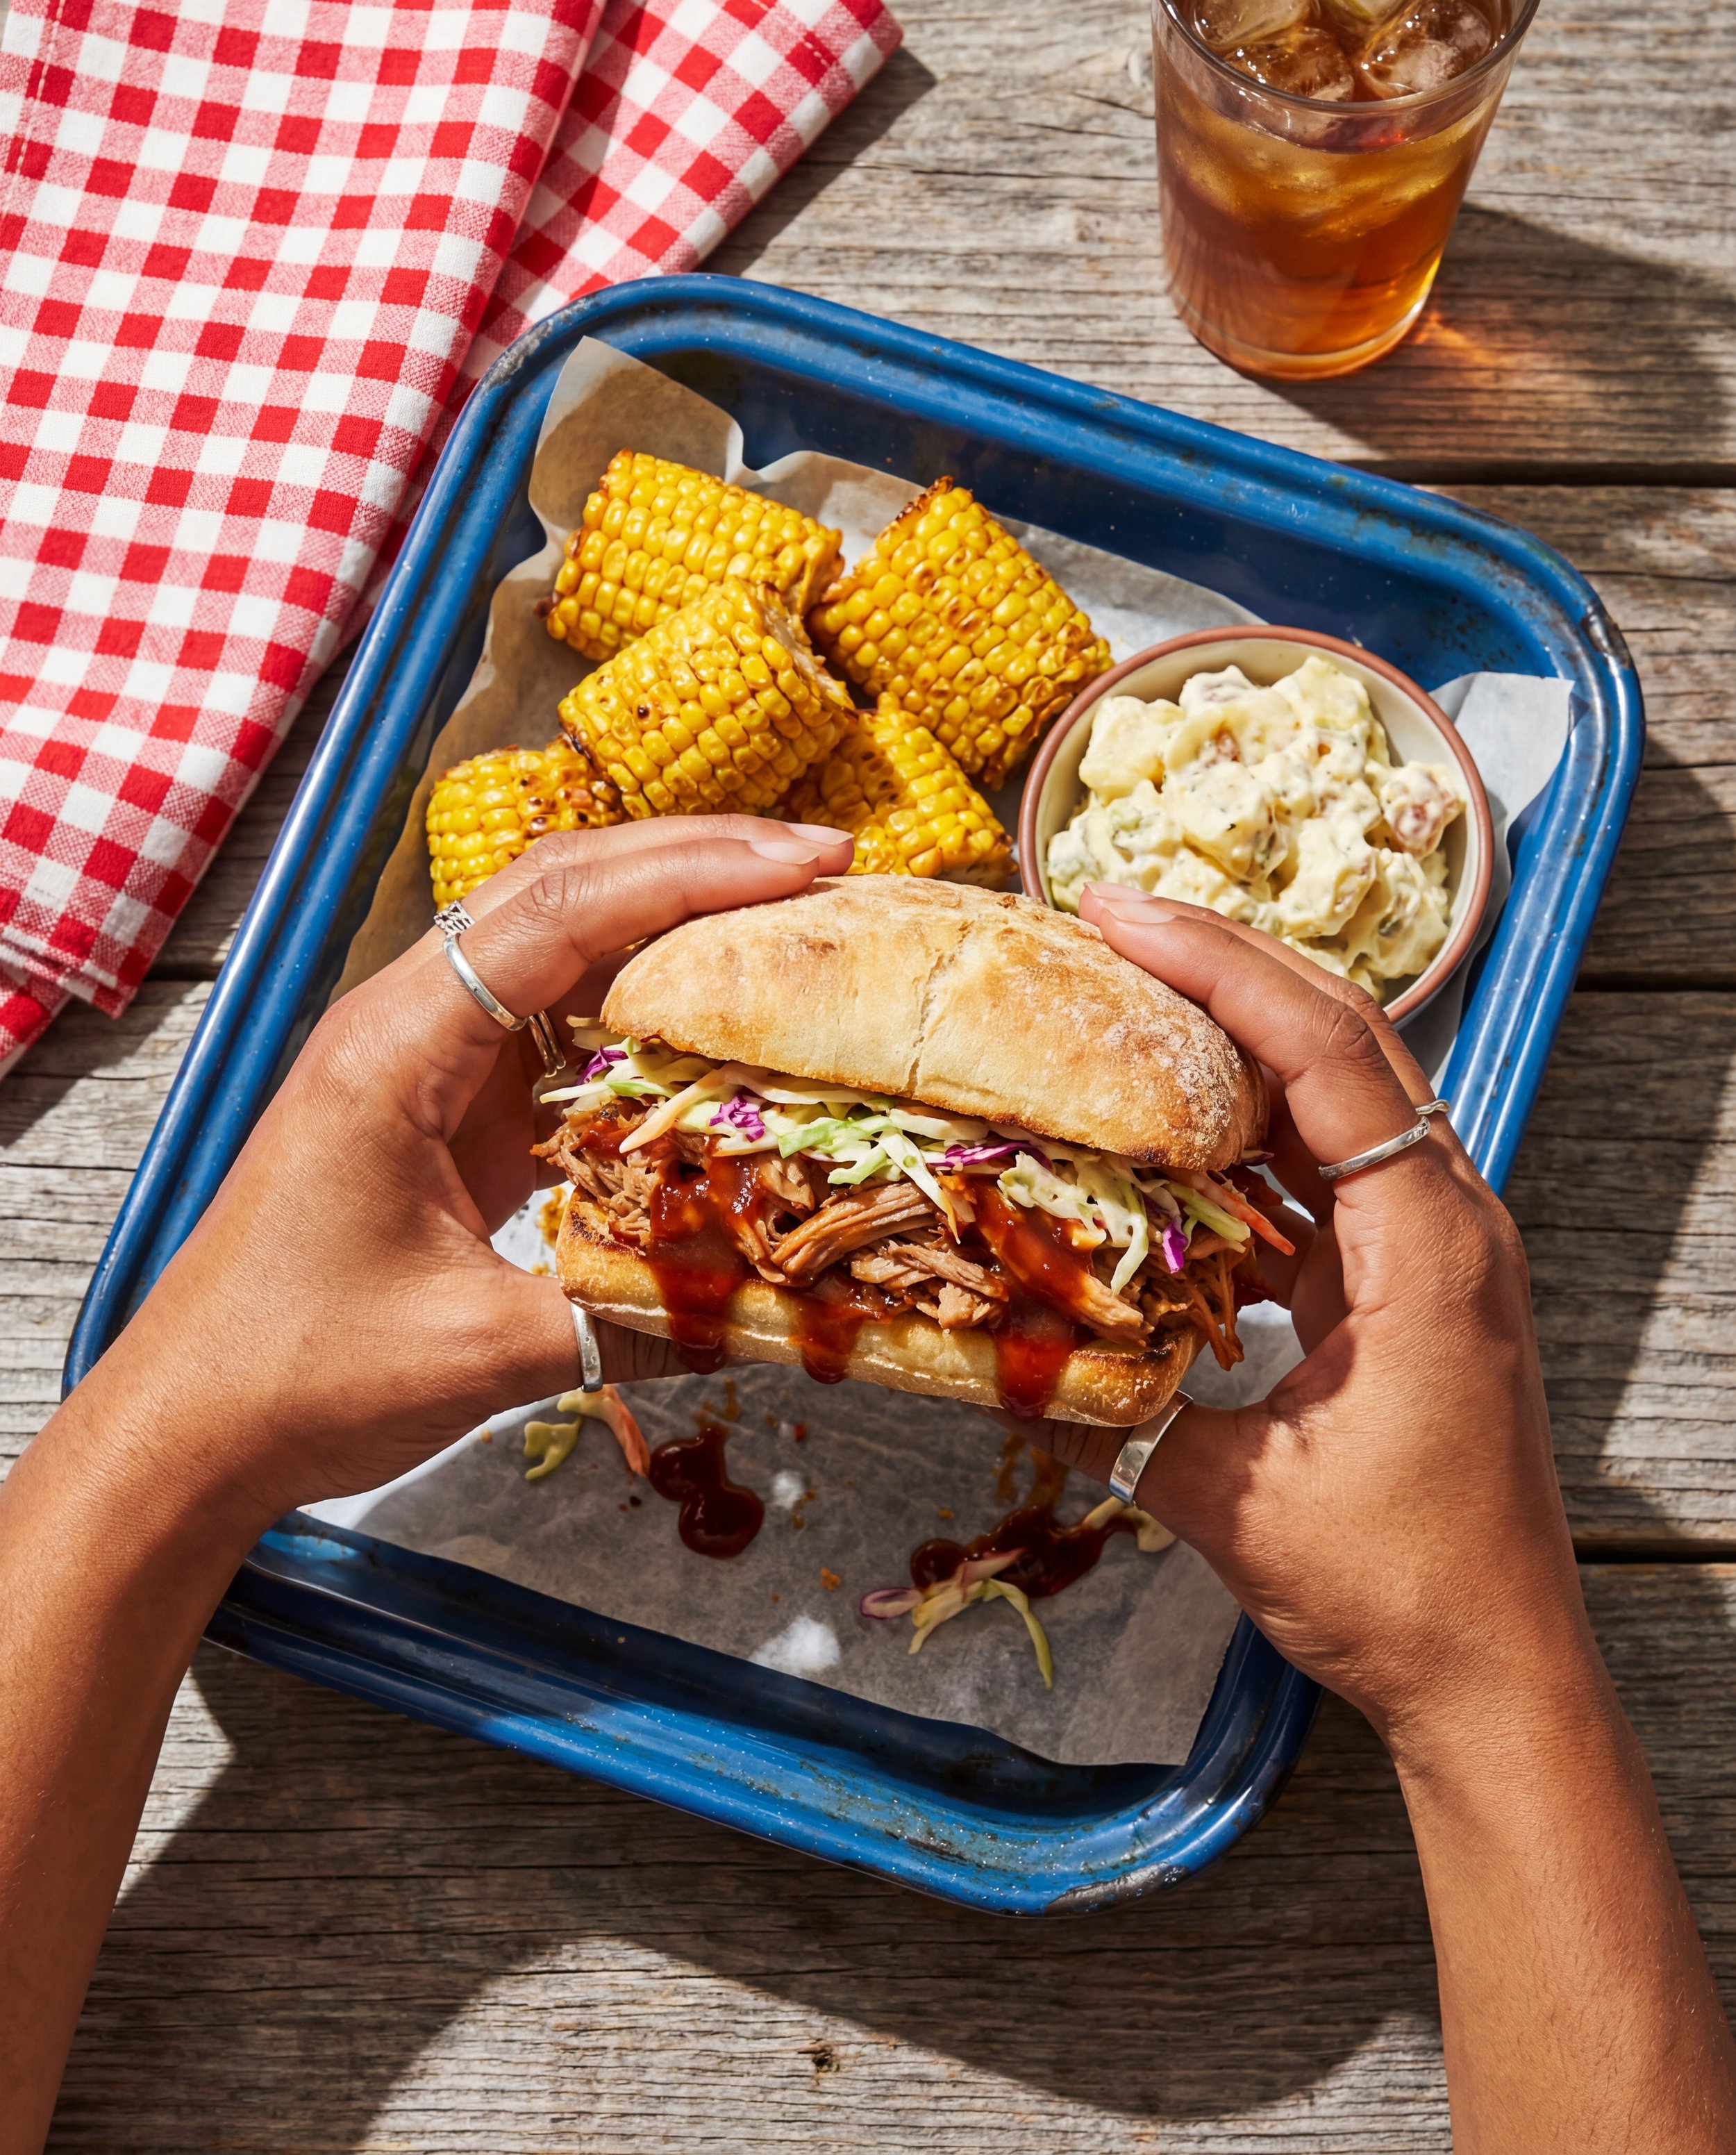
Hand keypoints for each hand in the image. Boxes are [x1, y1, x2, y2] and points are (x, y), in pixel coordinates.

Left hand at [77, 816, 852, 1537]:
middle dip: (699, 864)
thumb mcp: (477, 1354)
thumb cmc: (295, 1376)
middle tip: (828, 867)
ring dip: (673, 922)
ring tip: (793, 918)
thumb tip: (778, 1307)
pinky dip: (640, 1006)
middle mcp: (408, 1024)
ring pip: (561, 945)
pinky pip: (554, 1025)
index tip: (807, 863)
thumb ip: (631, 1322)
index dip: (693, 874)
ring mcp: (424, 1059)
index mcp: (397, 1048)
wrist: (186, 1426)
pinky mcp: (442, 1104)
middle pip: (564, 892)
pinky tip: (715, 1024)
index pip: (561, 912)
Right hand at [1038, 888, 1587, 1753]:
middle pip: (1343, 1037)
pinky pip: (1326, 1170)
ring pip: (1338, 1093)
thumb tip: (998, 1356)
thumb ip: (1118, 1417)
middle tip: (1106, 914)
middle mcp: (1446, 1219)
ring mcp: (1435, 1249)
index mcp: (1428, 1243)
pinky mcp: (1409, 1285)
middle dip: (1224, 962)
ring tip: (1125, 989)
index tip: (1115, 910)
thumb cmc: (1397, 1587)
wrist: (1498, 1672)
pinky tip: (1165, 1125)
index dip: (1217, 963)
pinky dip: (1247, 1129)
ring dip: (1237, 1034)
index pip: (1324, 1049)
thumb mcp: (1234, 1498)